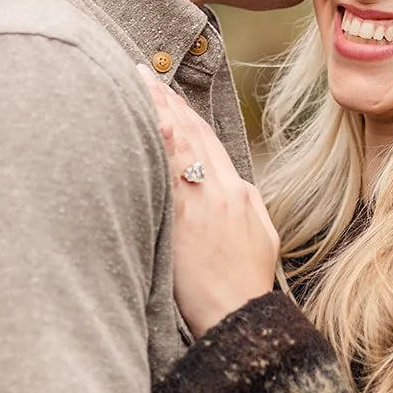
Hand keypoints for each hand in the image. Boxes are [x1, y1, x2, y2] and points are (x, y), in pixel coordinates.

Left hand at [136, 65, 278, 336]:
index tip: (166, 93)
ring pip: (180, 145)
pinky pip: (169, 175)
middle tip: (141, 73)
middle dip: (166, 101)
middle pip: (192, 134)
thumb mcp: (258, 240)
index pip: (209, 141)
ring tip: (134, 83)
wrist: (242, 319)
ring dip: (155, 110)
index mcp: (242, 193)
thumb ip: (241, 210)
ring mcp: (206, 205)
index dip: (186, 114)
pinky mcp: (185, 223)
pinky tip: (143, 122)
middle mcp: (225, 191)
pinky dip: (157, 145)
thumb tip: (229, 193)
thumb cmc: (245, 290)